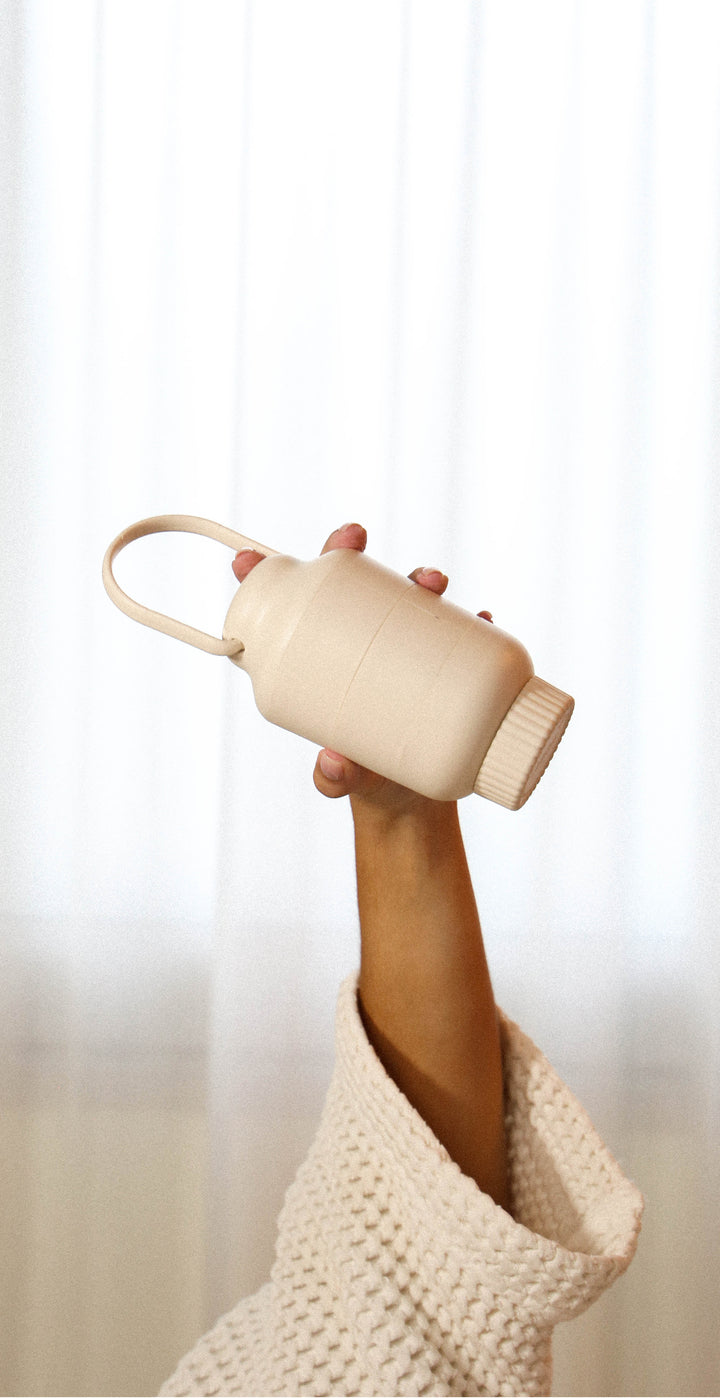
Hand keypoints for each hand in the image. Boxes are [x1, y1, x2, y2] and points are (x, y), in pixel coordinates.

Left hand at [232, 523, 492, 818]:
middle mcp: (360, 647)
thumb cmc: (364, 781)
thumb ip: (334, 778)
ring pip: (406, 599)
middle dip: (347, 553)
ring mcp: (403, 652)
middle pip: (349, 587)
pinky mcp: (442, 666)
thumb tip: (333, 763)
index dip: (268, 576)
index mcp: (319, 663)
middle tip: (355, 539)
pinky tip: (481, 617)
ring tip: (433, 583)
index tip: (247, 559)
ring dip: (418, 578)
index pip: (290, 611)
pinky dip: (471, 622)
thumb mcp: (342, 781)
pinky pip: (459, 634)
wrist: (411, 802)